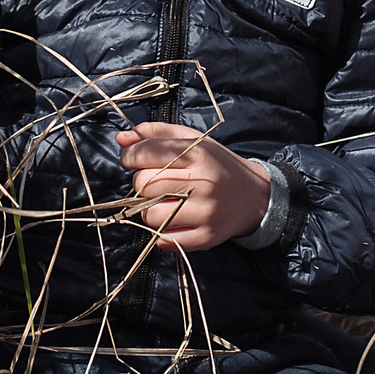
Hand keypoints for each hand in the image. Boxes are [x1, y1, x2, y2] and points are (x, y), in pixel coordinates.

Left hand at [117, 123, 270, 251]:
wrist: (253, 196)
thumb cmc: (216, 165)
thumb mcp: (192, 141)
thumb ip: (156, 134)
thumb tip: (121, 138)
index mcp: (199, 154)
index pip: (146, 153)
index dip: (130, 156)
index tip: (131, 160)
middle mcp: (204, 183)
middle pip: (144, 185)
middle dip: (140, 183)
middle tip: (153, 182)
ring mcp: (206, 213)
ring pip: (150, 216)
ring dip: (148, 210)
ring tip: (164, 202)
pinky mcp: (206, 237)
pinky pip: (164, 239)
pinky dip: (161, 232)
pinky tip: (174, 219)